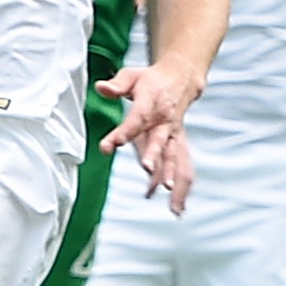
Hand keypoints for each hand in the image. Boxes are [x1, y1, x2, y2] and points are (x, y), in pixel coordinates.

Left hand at [98, 63, 199, 211]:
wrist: (181, 80)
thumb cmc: (151, 81)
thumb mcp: (132, 76)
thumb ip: (117, 85)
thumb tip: (102, 88)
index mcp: (151, 103)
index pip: (136, 119)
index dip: (124, 132)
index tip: (110, 144)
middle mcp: (165, 122)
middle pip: (160, 141)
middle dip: (154, 155)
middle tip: (147, 167)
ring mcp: (174, 136)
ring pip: (176, 159)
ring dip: (173, 178)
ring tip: (171, 201)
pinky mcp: (178, 146)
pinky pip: (183, 167)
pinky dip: (182, 188)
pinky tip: (177, 208)